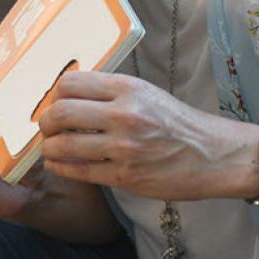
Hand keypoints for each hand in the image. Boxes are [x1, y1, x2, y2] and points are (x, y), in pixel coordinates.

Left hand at [37, 71, 258, 200]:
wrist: (214, 155)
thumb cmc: (178, 122)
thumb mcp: (145, 93)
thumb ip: (109, 92)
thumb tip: (69, 94)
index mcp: (127, 88)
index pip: (71, 83)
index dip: (55, 93)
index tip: (54, 101)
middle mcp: (124, 115)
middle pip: (60, 112)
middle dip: (45, 122)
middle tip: (46, 127)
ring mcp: (124, 147)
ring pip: (64, 145)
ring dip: (49, 147)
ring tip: (50, 147)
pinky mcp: (125, 175)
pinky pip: (79, 171)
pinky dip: (61, 167)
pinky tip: (59, 163)